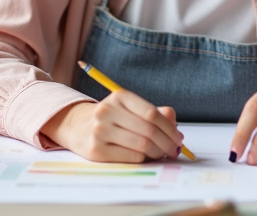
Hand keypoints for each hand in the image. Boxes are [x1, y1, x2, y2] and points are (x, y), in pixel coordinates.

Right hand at [41, 91, 183, 162]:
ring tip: (162, 154)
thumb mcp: (131, 109)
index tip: (178, 138)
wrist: (77, 126)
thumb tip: (176, 127)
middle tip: (175, 150)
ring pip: (141, 145)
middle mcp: (107, 111)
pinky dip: (144, 159)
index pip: (152, 113)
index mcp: (120, 97)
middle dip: (167, 143)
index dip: (169, 128)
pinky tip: (146, 157)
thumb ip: (155, 113)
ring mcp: (100, 131)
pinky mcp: (95, 150)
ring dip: (158, 153)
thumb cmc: (112, 118)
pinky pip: (130, 157)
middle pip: (148, 130)